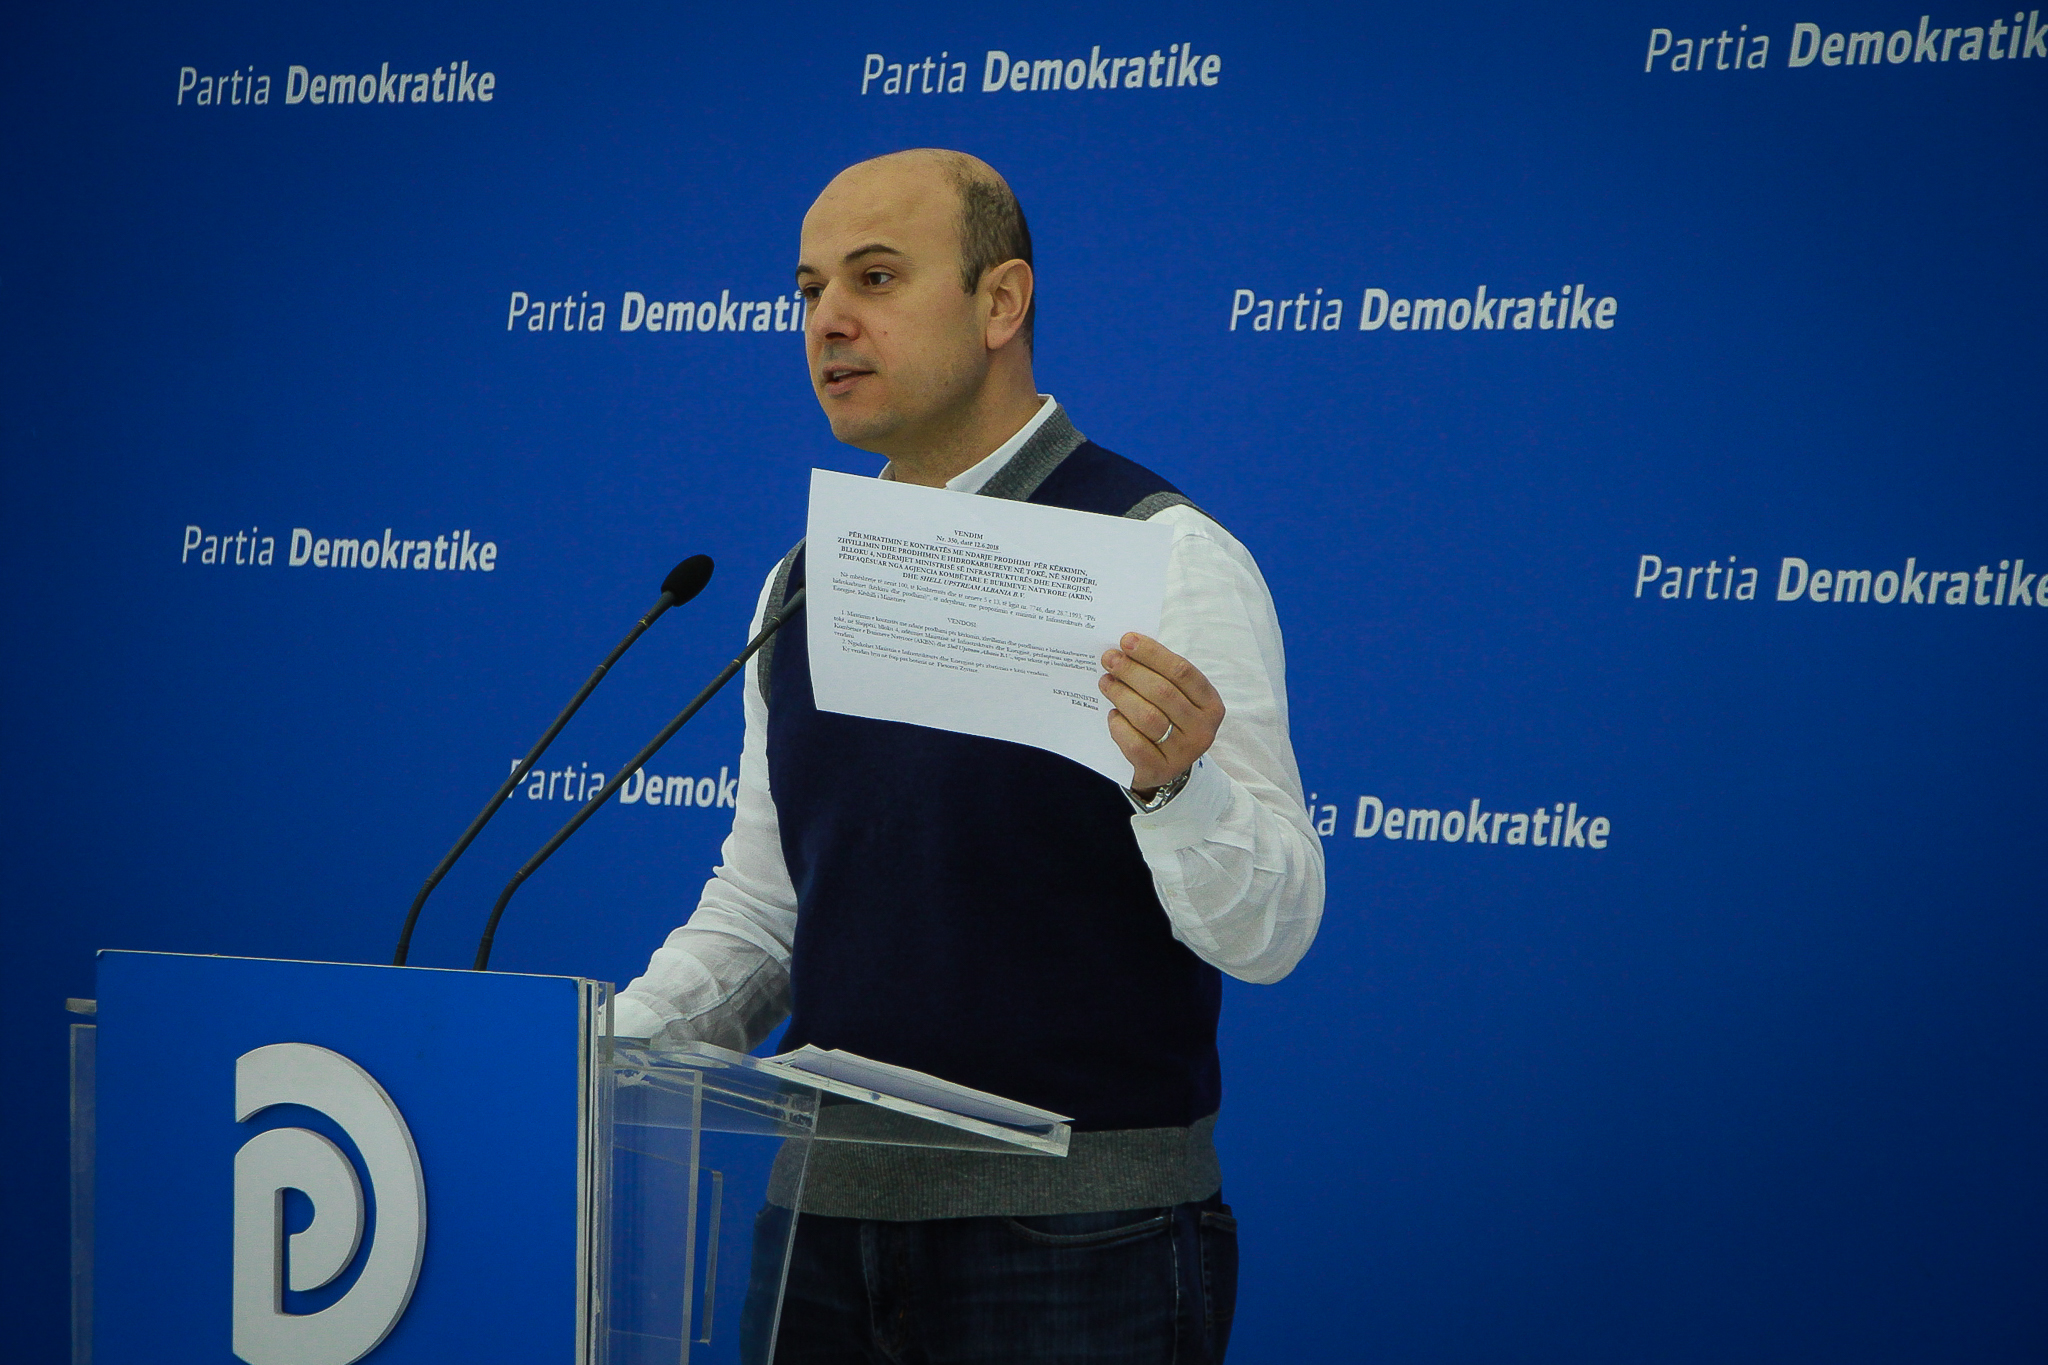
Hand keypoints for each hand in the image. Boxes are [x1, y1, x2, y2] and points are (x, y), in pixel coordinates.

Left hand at [1099, 633, 1225, 795]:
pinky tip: (1113, 715)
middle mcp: (1202, 730)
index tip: (1127, 640)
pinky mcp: (1159, 770)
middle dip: (1132, 671)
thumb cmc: (1167, 720)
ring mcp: (1182, 753)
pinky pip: (1135, 744)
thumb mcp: (1175, 698)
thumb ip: (1159, 674)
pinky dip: (1120, 726)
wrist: (1164, 766)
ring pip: (1148, 717)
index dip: (1152, 653)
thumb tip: (1127, 647)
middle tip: (1109, 658)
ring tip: (1106, 682)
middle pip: (1163, 692)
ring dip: (1122, 695)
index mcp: (1210, 704)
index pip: (1182, 671)